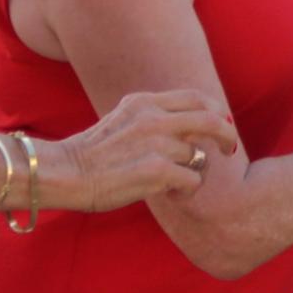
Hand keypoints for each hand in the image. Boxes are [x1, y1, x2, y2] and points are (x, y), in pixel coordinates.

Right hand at [33, 87, 243, 210]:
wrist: (64, 174)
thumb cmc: (92, 154)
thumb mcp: (122, 119)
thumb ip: (152, 116)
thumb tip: (187, 123)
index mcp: (144, 102)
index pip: (195, 97)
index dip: (216, 110)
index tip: (221, 124)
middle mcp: (153, 118)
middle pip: (211, 119)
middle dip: (227, 135)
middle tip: (229, 150)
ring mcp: (156, 143)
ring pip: (199, 156)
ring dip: (195, 172)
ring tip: (175, 183)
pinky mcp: (156, 170)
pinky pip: (193, 179)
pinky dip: (188, 191)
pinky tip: (172, 195)